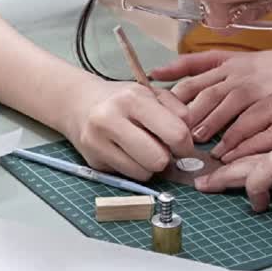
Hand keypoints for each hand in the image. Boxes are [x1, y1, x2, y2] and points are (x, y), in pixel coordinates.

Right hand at [64, 76, 192, 179]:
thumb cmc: (124, 99)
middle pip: (158, 159)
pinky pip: (129, 177)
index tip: (184, 144)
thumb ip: (178, 111)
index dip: (186, 144)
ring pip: (144, 173)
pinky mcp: (93, 161)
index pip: (175, 133)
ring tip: (145, 149)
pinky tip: (131, 154)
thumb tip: (191, 135)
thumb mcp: (153, 94)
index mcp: (133, 99)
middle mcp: (111, 119)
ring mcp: (98, 142)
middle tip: (166, 149)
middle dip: (168, 158)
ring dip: (152, 166)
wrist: (79, 103)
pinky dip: (136, 169)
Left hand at [150, 49, 271, 142]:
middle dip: (187, 115)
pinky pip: (249, 121)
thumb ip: (203, 66)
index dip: (174, 93)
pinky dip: (235, 137)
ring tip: (195, 144)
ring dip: (208, 127)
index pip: (193, 76)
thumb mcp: (239, 59)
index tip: (159, 107)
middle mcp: (240, 72)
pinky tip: (227, 150)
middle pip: (204, 94)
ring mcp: (257, 86)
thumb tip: (161, 72)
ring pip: (224, 107)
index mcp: (229, 63)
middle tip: (173, 134)